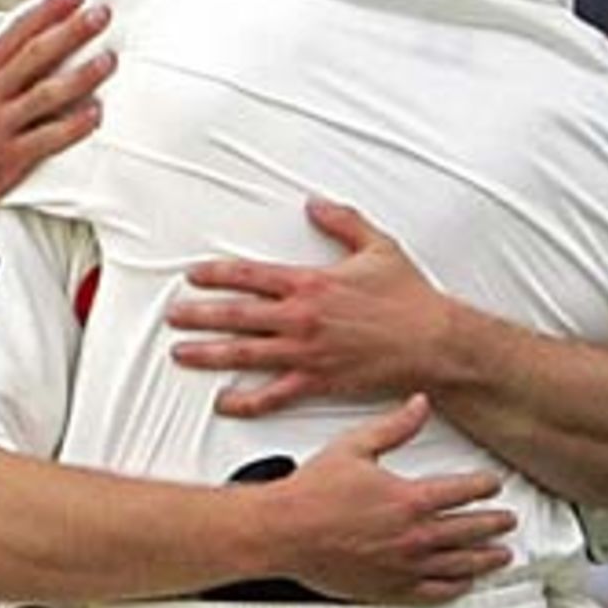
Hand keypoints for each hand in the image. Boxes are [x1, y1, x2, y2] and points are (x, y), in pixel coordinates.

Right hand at [0, 0, 112, 224]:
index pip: (16, 32)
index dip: (48, 9)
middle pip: (40, 55)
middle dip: (73, 31)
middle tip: (103, 13)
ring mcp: (2, 127)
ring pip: (51, 94)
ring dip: (84, 75)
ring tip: (110, 59)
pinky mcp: (10, 159)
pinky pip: (50, 138)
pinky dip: (75, 126)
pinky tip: (97, 113)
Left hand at [170, 197, 449, 415]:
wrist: (434, 343)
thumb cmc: (408, 296)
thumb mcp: (376, 246)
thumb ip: (341, 221)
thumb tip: (314, 204)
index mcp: (311, 283)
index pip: (250, 276)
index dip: (217, 275)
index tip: (193, 276)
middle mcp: (302, 318)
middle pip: (238, 315)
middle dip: (200, 315)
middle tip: (173, 316)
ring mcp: (308, 353)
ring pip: (247, 354)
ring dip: (211, 354)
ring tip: (182, 353)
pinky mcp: (320, 382)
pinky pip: (275, 395)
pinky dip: (247, 401)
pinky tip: (225, 402)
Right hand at [263, 394, 514, 602]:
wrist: (286, 531)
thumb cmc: (314, 491)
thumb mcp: (355, 446)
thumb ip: (394, 426)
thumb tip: (419, 404)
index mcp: (408, 499)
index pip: (461, 491)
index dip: (483, 487)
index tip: (493, 484)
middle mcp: (414, 536)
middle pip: (468, 530)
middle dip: (493, 524)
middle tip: (508, 520)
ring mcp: (405, 565)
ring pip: (459, 564)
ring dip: (485, 558)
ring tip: (501, 555)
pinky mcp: (391, 587)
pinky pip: (434, 591)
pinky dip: (456, 587)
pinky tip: (464, 583)